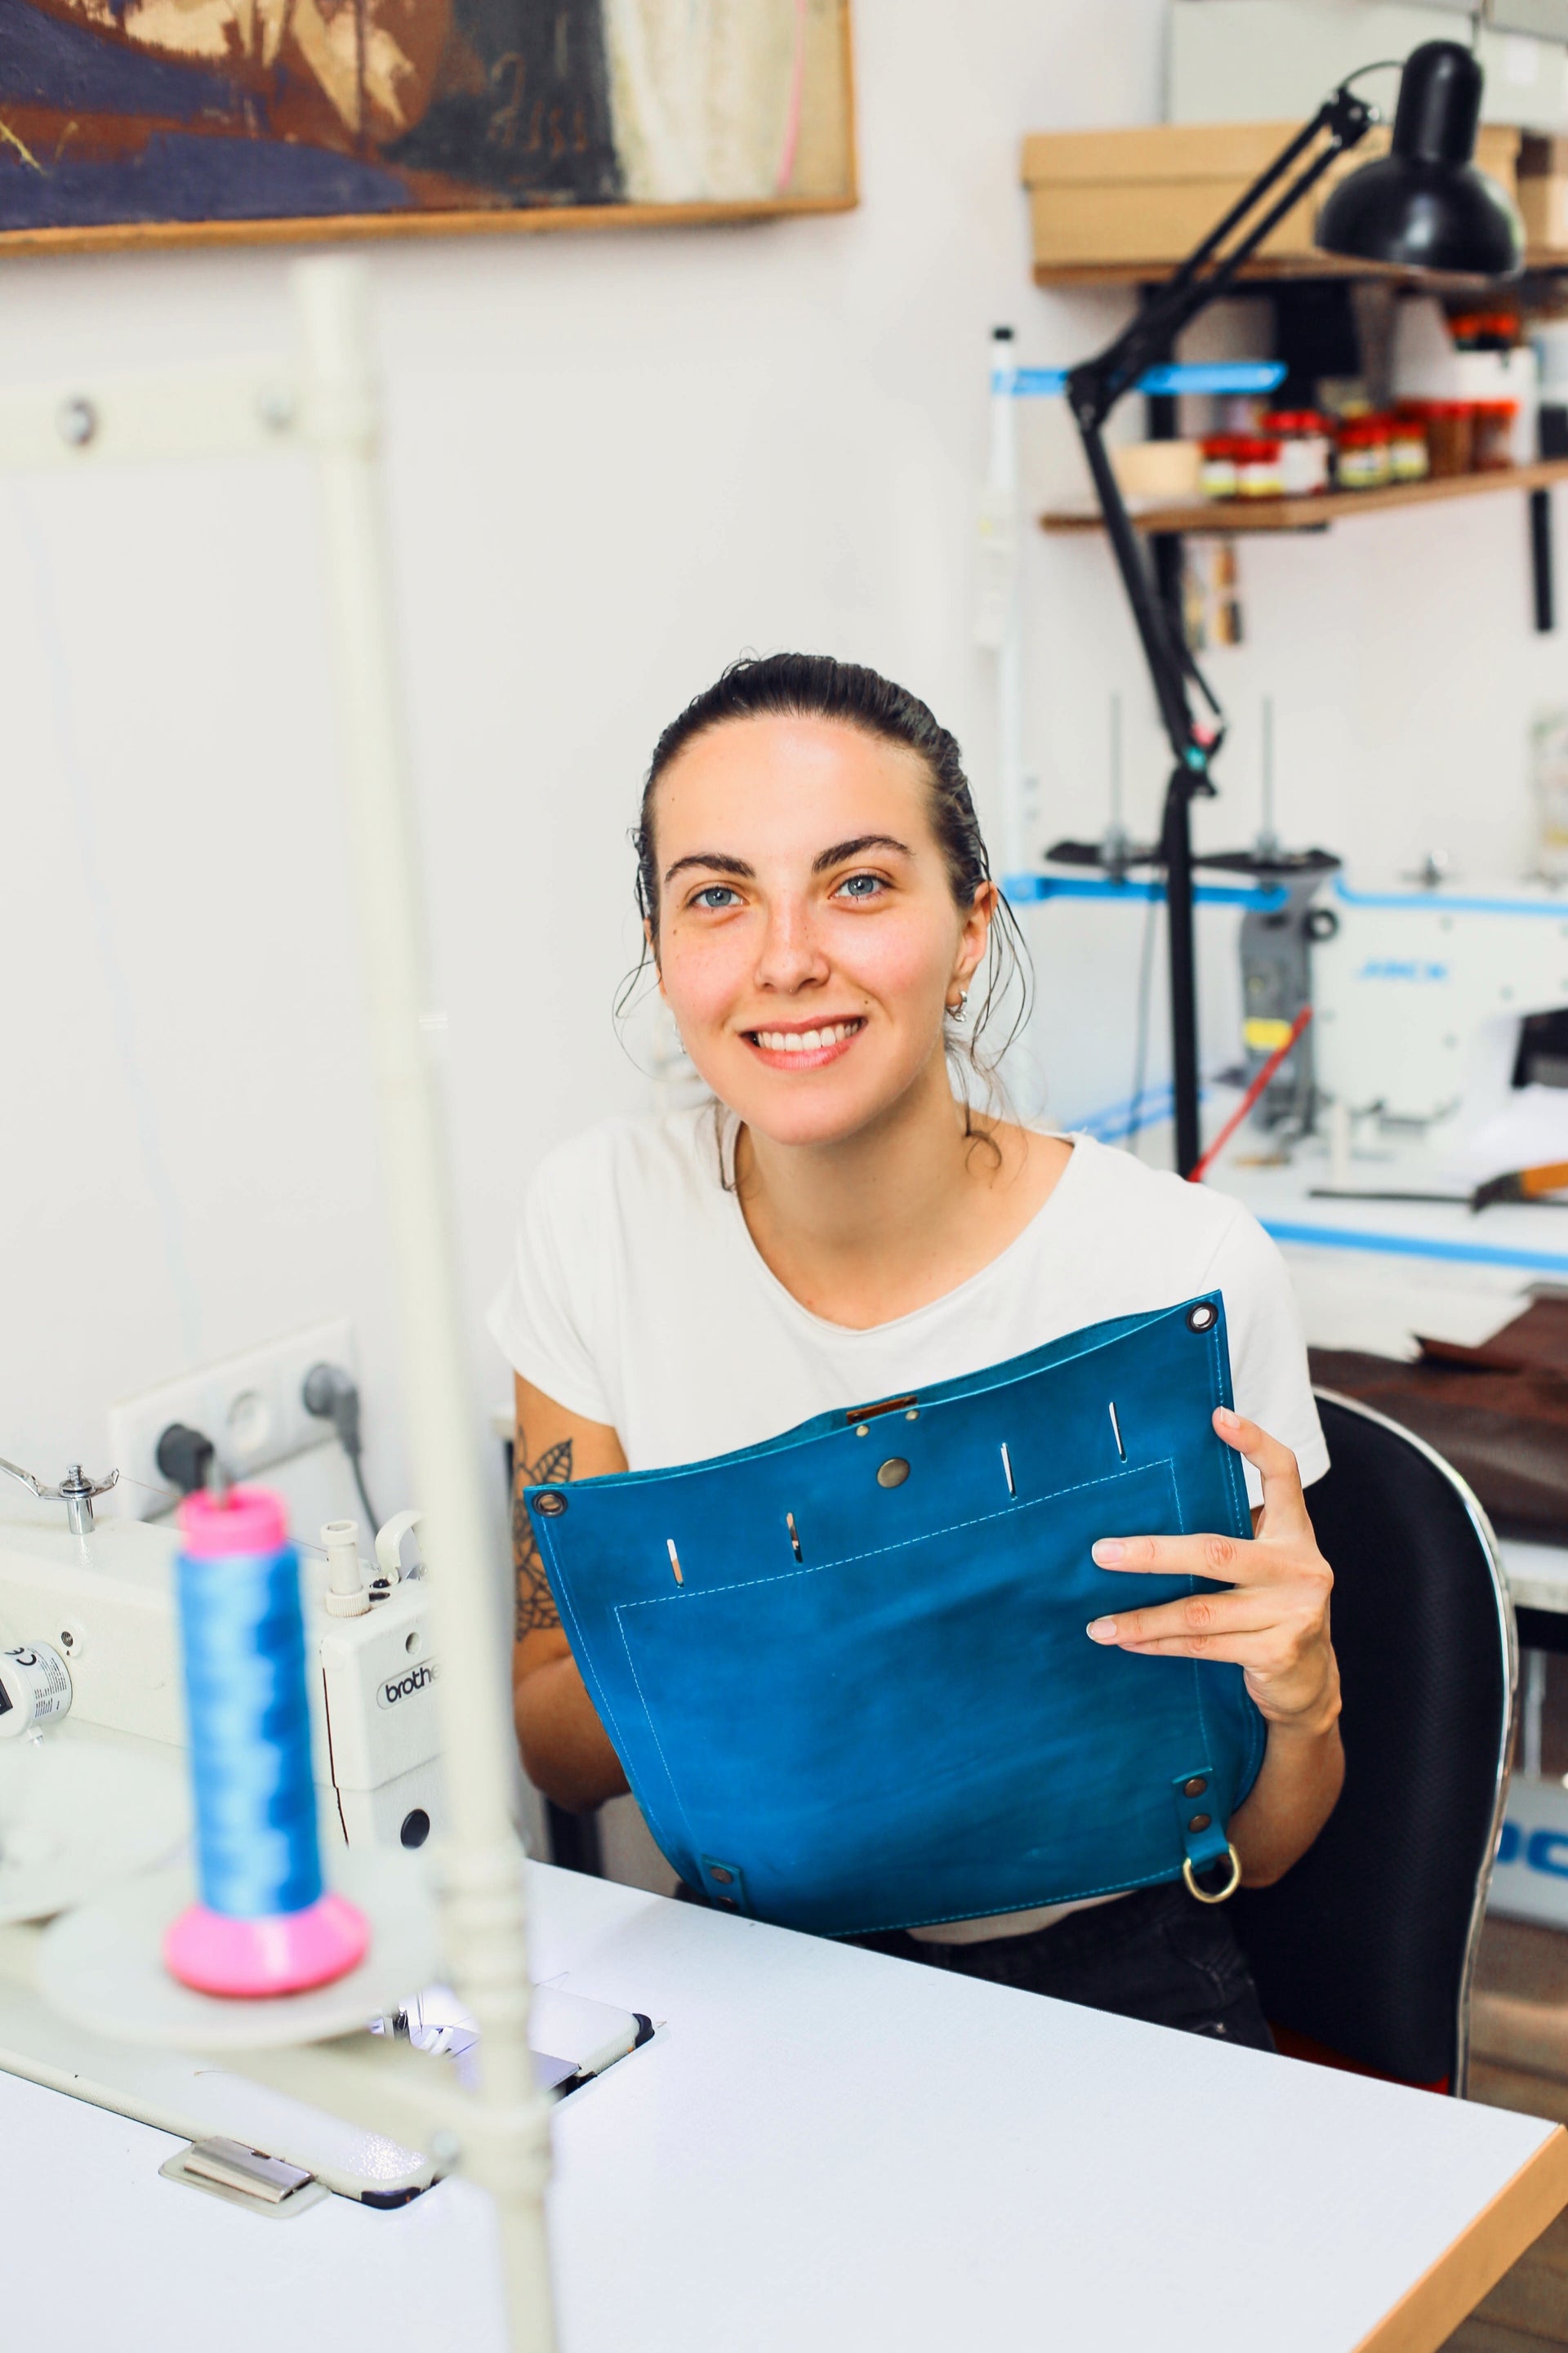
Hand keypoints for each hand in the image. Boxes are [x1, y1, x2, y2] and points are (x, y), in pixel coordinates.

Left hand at [1084, 1408, 1339, 1733]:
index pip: (1284, 1474)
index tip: (1217, 1416)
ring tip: (1098, 1623)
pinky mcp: (1278, 1652)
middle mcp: (1301, 1567)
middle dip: (1152, 1554)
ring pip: (1200, 1612)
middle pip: (1216, 1551)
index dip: (1254, 1442)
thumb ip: (1232, 1537)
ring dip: (1143, 1617)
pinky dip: (1159, 1643)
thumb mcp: (1266, 1566)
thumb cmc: (1272, 1610)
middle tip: (1101, 1553)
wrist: (1310, 1684)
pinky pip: (1203, 1646)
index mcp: (1297, 1534)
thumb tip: (1150, 1506)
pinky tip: (1127, 1641)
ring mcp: (1293, 1612)